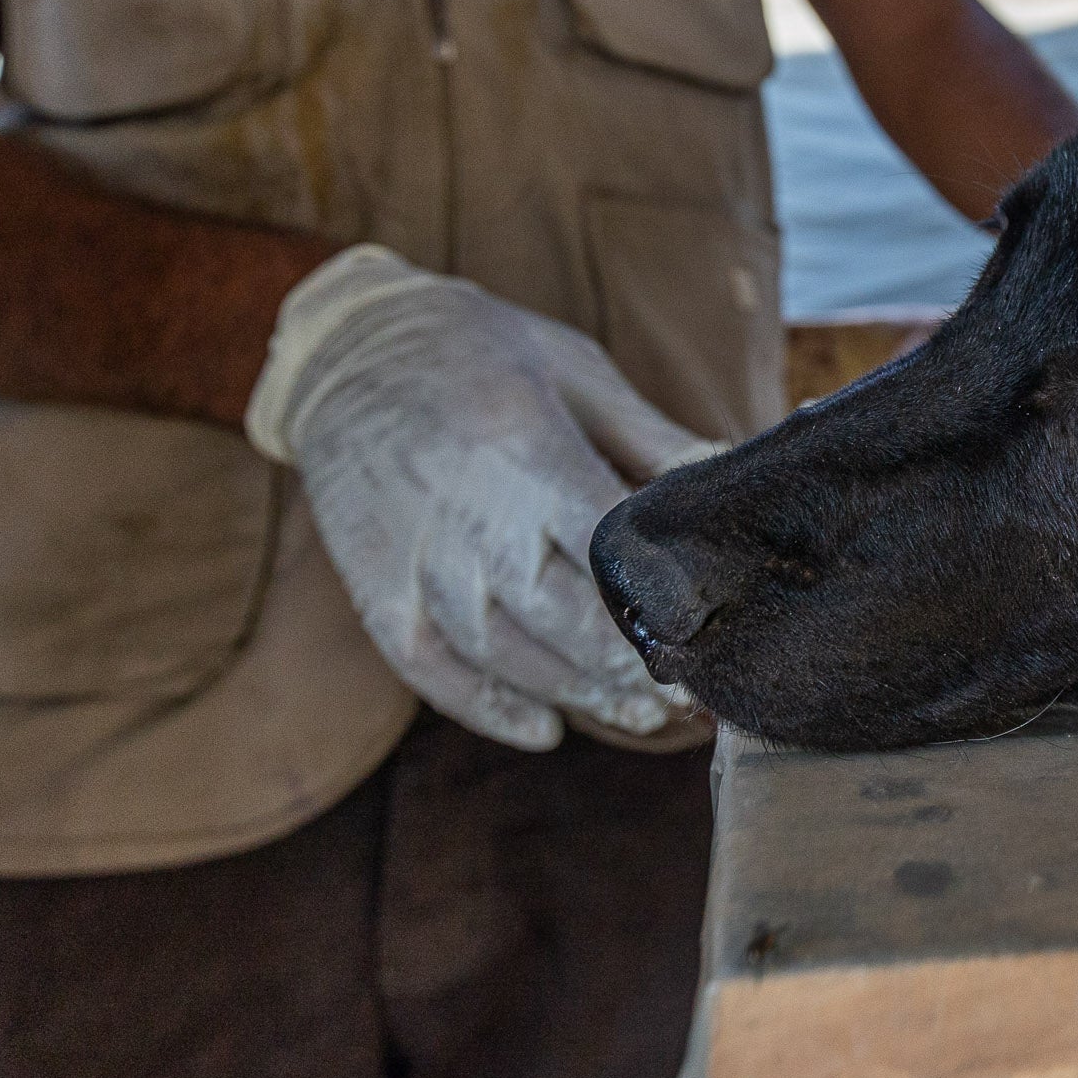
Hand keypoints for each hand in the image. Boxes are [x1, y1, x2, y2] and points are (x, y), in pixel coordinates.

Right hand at [245, 246, 714, 749]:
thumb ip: (651, 437)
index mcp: (525, 446)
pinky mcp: (376, 586)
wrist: (347, 350)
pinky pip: (428, 666)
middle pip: (552, 612)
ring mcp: (415, 555)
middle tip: (686, 696)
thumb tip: (730, 479)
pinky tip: (545, 728)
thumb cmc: (483, 351)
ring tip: (637, 716)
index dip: (656, 599)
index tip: (709, 632)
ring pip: (498, 650)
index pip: (602, 544)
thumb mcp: (576, 370)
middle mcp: (467, 509)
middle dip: (623, 665)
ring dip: (572, 693)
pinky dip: (487, 707)